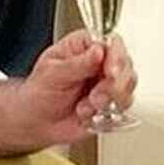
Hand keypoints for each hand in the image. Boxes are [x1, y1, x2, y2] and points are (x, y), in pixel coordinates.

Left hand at [13, 31, 137, 145]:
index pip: (112, 43)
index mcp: (85, 46)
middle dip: (113, 85)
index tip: (111, 72)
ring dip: (108, 101)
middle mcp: (100, 62)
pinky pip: (123, 107)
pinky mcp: (111, 103)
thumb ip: (77, 64)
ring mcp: (107, 83)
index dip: (116, 57)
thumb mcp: (52, 73)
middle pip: (125, 65)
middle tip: (96, 96)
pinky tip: (87, 114)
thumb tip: (97, 51)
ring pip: (127, 87)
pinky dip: (106, 114)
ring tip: (87, 106)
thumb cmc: (39, 92)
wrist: (36, 122)